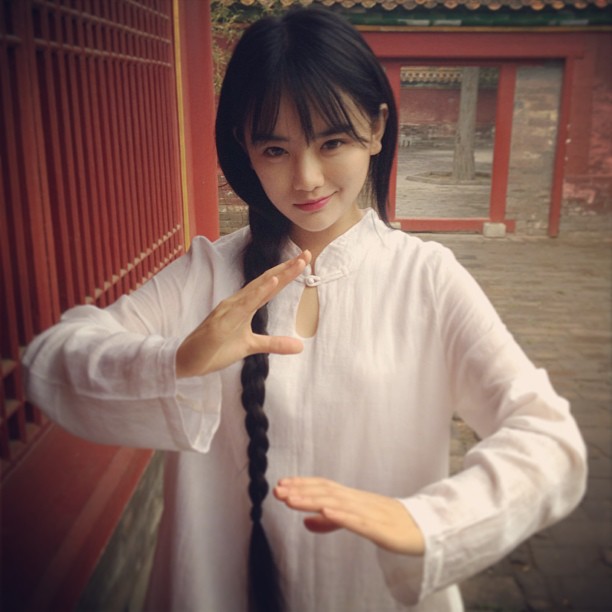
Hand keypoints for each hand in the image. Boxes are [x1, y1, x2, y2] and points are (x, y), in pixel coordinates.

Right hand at [176, 251, 310, 376]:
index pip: (269, 286)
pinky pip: (243, 306)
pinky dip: (258, 293)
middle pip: (266, 281)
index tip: (303, 261)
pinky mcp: (222, 323)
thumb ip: (274, 344)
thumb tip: (299, 346)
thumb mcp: (251, 347)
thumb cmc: (216, 349)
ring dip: (276, 276)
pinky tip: (271, 283)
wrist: (188, 361)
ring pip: (257, 289)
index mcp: (245, 305)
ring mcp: (229, 310)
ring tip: (294, 264)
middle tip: (306, 254)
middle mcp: (237, 302)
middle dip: (286, 268)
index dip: (286, 273)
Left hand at [274, 477, 424, 555]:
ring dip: (312, 500)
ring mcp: (369, 513)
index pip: (323, 486)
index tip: (280, 484)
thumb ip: (331, 521)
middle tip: (277, 490)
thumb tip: (306, 522)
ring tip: (291, 500)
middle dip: (300, 490)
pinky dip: (341, 515)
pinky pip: (359, 522)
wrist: (425, 529)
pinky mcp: (380, 530)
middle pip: (326, 491)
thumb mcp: (356, 521)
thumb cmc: (389, 523)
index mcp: (352, 498)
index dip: (301, 485)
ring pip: (337, 504)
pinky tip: (326, 512)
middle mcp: (358, 501)